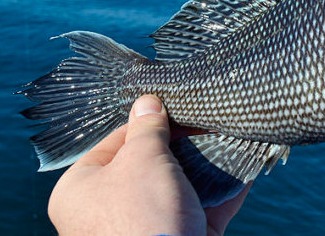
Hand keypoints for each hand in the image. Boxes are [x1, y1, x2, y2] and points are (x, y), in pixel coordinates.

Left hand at [47, 95, 248, 234]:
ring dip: (207, 164)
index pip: (115, 142)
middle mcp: (108, 211)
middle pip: (151, 164)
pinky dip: (223, 190)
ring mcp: (145, 228)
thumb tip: (147, 102)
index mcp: (81, 189)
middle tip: (204, 121)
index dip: (148, 121)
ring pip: (181, 187)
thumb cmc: (141, 215)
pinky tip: (244, 167)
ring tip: (229, 138)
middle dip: (183, 143)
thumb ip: (147, 128)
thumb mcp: (142, 159)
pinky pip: (203, 209)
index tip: (175, 106)